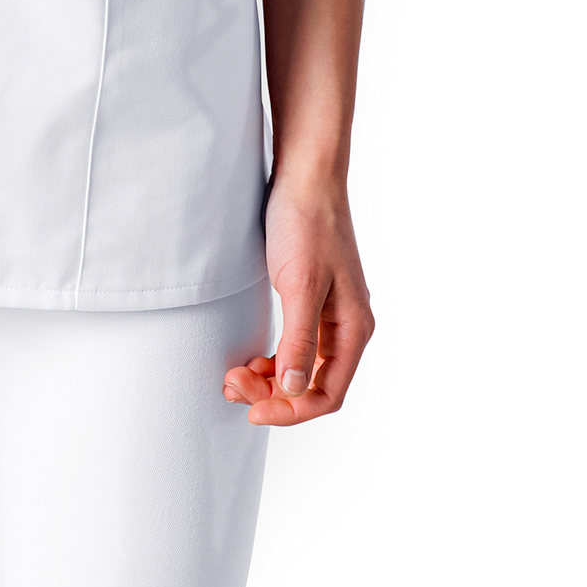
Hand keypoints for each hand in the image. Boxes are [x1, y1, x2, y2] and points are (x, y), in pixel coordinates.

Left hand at [222, 169, 374, 425]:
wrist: (305, 175)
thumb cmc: (306, 223)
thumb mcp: (299, 284)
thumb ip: (299, 340)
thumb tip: (295, 390)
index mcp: (353, 328)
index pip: (327, 394)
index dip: (290, 411)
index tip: (251, 409)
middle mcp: (347, 326)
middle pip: (313, 385)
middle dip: (273, 393)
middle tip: (232, 383)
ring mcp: (330, 313)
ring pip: (302, 368)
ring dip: (269, 379)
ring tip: (234, 374)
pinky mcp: (311, 299)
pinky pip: (296, 346)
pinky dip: (272, 359)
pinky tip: (250, 357)